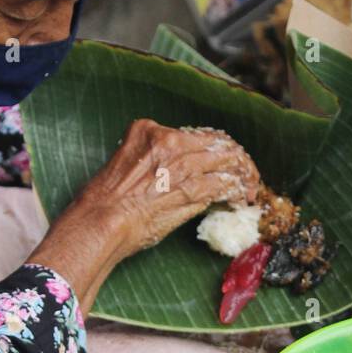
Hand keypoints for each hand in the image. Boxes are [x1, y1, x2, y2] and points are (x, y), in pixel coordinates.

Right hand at [28, 119, 258, 311]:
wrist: (101, 221)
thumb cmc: (103, 202)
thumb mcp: (123, 164)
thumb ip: (148, 161)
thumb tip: (168, 175)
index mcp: (150, 131)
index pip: (195, 134)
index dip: (214, 148)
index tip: (220, 161)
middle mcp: (170, 141)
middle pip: (218, 142)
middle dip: (238, 159)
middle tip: (246, 175)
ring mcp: (183, 164)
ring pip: (228, 161)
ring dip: (245, 176)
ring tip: (250, 190)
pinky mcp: (193, 189)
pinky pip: (226, 185)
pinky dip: (239, 192)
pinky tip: (243, 201)